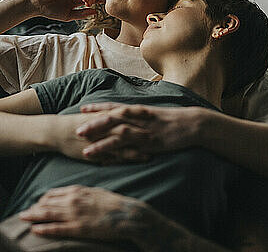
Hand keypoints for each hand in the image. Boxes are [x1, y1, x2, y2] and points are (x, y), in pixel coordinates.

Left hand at [19, 185, 146, 239]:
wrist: (126, 214)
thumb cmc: (112, 203)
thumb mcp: (95, 191)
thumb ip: (81, 193)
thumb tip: (72, 195)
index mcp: (77, 190)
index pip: (53, 193)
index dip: (42, 199)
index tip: (36, 203)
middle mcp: (73, 200)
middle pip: (47, 203)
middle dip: (34, 207)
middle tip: (24, 212)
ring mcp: (74, 214)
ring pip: (47, 214)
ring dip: (33, 216)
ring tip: (23, 217)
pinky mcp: (78, 228)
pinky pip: (56, 229)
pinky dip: (44, 229)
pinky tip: (35, 229)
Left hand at [76, 103, 208, 161]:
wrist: (191, 124)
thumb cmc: (171, 119)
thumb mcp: (153, 113)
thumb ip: (139, 115)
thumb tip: (127, 116)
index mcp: (138, 109)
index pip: (113, 106)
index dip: (97, 107)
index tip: (82, 108)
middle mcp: (138, 118)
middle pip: (111, 118)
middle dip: (93, 123)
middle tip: (76, 129)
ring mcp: (143, 130)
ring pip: (117, 134)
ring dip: (100, 140)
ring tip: (85, 147)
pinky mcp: (149, 143)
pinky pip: (130, 149)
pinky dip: (117, 153)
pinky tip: (107, 160)